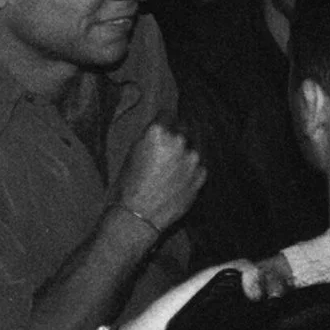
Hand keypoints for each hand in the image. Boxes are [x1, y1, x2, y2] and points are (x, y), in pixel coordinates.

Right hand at [112, 119, 205, 237]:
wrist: (138, 216)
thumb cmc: (128, 185)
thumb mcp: (132, 152)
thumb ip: (150, 137)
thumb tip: (161, 130)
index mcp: (159, 132)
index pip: (167, 114)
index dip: (163, 122)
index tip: (162, 127)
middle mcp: (179, 141)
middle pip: (183, 129)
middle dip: (176, 136)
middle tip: (165, 151)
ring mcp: (193, 160)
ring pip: (192, 149)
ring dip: (184, 155)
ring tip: (170, 170)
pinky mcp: (201, 177)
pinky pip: (198, 167)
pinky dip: (191, 171)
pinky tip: (177, 180)